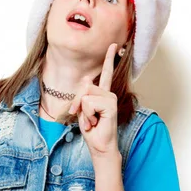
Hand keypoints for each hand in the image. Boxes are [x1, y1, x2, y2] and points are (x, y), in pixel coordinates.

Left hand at [68, 43, 118, 157]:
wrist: (99, 145)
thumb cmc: (91, 128)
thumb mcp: (82, 109)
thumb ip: (83, 94)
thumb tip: (87, 80)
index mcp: (102, 93)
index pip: (106, 73)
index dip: (109, 59)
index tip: (113, 45)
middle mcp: (108, 93)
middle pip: (85, 86)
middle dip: (77, 102)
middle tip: (82, 116)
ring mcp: (110, 98)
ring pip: (86, 95)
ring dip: (83, 110)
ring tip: (92, 120)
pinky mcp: (111, 105)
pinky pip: (89, 103)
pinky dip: (88, 115)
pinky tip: (95, 122)